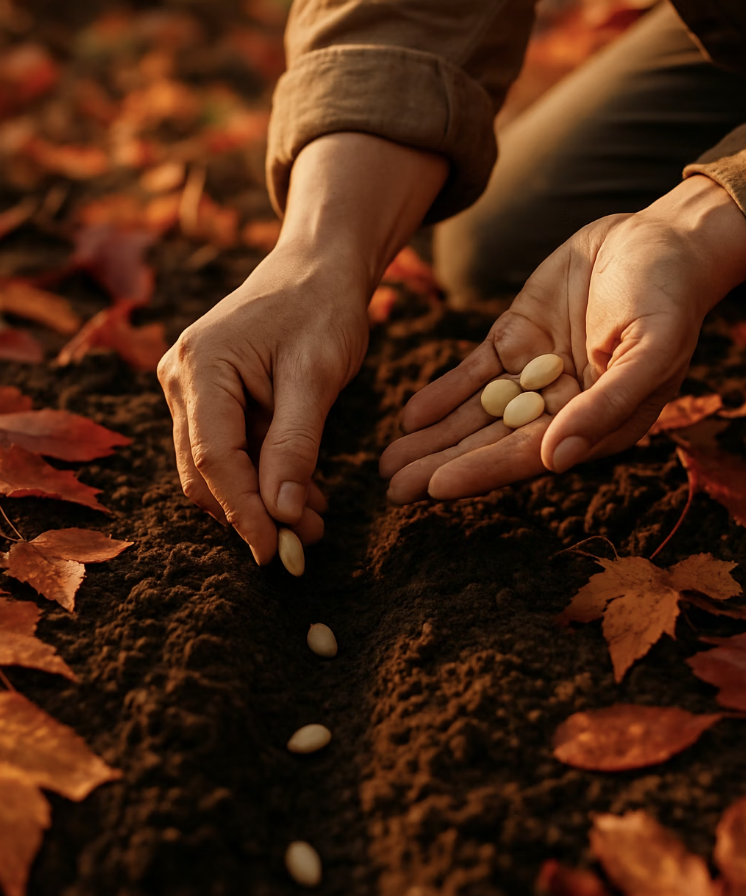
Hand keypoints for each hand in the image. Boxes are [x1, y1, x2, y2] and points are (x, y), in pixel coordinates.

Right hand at [158, 133, 447, 562]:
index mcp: (202, 366)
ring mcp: (190, 387)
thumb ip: (296, 446)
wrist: (318, 267)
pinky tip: (305, 491)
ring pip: (216, 467)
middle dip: (254, 512)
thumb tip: (283, 515)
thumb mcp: (317, 376)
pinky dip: (263, 476)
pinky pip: (230, 450)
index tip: (277, 552)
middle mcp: (182, 378)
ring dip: (261, 500)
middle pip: (206, 470)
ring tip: (315, 522)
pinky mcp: (209, 396)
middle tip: (306, 542)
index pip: (214, 459)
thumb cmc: (323, 308)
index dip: (244, 513)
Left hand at [381, 176, 745, 502]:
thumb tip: (555, 458)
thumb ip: (606, 404)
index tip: (435, 488)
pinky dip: (442, 394)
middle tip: (394, 489)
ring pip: (474, 412)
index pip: (529, 456)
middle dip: (442, 465)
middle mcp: (559, 408)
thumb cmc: (670, 298)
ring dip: (432, 437)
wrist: (660, 240)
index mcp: (595, 423)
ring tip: (387, 461)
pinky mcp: (515, 340)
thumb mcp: (650, 350)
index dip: (481, 471)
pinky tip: (410, 417)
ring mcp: (533, 374)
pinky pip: (473, 374)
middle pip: (491, 442)